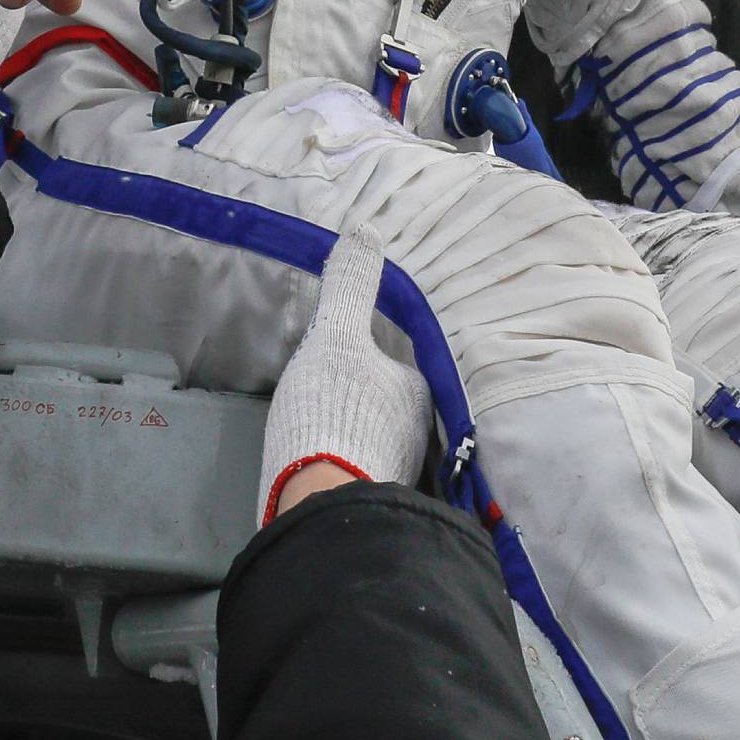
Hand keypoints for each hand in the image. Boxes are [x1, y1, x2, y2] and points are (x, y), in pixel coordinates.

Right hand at [258, 232, 432, 523]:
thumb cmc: (334, 411)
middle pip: (388, 410)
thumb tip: (366, 230)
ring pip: (375, 445)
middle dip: (364, 405)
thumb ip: (350, 287)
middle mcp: (419, 437)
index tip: (344, 365)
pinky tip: (319, 470)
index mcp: (417, 395)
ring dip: (353, 439)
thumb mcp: (336, 337)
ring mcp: (396, 477)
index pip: (399, 369)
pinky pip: (358, 475)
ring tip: (321, 434)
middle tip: (329, 398)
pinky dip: (343, 468)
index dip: (370, 363)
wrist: (322, 506)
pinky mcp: (371, 508)